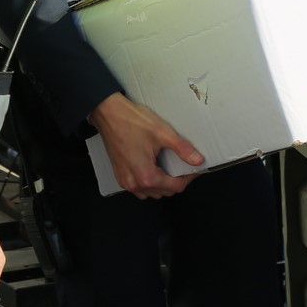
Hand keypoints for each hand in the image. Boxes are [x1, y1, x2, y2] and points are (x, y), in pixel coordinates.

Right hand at [88, 92, 203, 199]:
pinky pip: (139, 188)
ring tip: (169, 168)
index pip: (175, 187)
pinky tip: (153, 168)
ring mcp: (125, 181)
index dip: (188, 178)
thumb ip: (182, 149)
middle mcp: (134, 183)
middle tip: (184, 166)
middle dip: (176, 181)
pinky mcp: (119, 175)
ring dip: (162, 185)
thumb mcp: (162, 133)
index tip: (194, 169)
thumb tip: (198, 160)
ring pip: (151, 193)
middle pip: (164, 192)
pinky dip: (149, 183)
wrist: (108, 114)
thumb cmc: (132, 121)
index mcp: (146, 176)